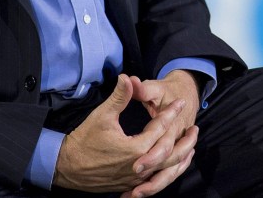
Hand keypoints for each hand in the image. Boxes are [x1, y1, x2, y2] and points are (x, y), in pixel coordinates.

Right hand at [52, 74, 192, 195]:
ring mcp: (136, 178)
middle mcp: (139, 166)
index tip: (180, 102)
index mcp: (136, 148)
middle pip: (171, 154)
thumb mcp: (102, 115)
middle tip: (195, 128)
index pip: (160, 128)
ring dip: (181, 159)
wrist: (67, 166)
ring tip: (191, 148)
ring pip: (166, 171)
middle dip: (185, 141)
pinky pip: (156, 180)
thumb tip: (127, 77)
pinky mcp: (130, 184)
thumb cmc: (85, 140)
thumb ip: (119, 97)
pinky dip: (169, 172)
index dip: (171, 112)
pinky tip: (173, 166)